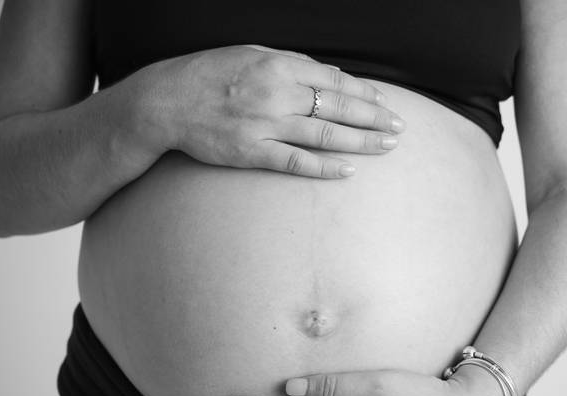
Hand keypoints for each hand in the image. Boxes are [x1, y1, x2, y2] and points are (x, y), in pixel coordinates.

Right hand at [134, 45, 405, 177]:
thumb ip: (292, 62)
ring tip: (387, 147)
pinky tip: (349, 171)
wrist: (167, 102)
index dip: (364, 92)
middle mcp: (277, 94)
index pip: (334, 81)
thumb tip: (330, 73)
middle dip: (374, 117)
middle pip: (338, 107)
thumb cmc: (209, 73)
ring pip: (324, 134)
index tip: (384, 102)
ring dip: (361, 141)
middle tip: (399, 128)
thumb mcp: (251, 53)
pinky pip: (296, 162)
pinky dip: (324, 167)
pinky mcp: (252, 153)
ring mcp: (265, 125)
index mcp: (279, 65)